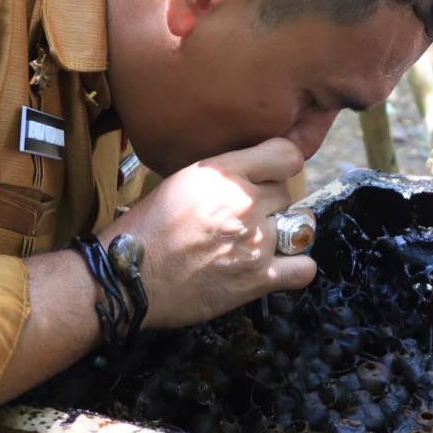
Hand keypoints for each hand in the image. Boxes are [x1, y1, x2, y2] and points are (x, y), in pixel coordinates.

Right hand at [101, 138, 315, 329]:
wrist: (130, 276)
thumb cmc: (149, 229)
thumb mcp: (183, 180)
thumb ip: (224, 174)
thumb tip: (255, 172)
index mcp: (223, 173)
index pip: (286, 154)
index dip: (280, 166)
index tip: (272, 176)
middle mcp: (244, 202)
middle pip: (286, 195)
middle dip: (269, 206)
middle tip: (242, 221)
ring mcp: (254, 241)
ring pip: (295, 229)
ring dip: (279, 237)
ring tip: (253, 246)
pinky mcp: (258, 277)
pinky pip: (303, 268)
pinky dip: (295, 269)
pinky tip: (279, 267)